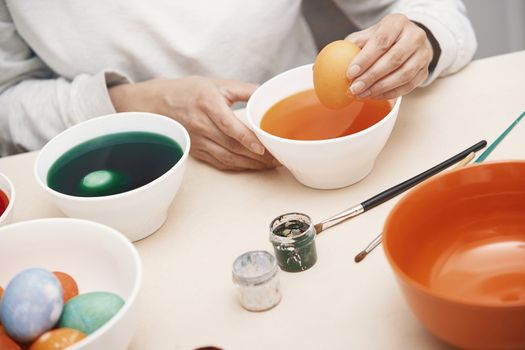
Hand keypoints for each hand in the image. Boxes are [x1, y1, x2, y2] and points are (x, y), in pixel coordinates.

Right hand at [109, 76, 277, 170]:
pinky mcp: (197, 151)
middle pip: (232, 145)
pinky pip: (220, 162)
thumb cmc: (188, 91)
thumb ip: (244, 89)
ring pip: (227, 157)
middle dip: (257, 156)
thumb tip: (266, 93)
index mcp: (208, 104)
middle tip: (278, 159)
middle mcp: (201, 125)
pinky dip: (237, 166)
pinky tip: (251, 166)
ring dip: (250, 164)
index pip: (229, 125)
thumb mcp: (217, 83)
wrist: (157, 104)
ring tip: (270, 165)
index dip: (246, 138)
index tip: (262, 147)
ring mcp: (198, 141)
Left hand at [346, 14, 433, 99]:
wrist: (407, 41)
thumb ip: (353, 46)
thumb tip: (331, 64)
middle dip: (371, 77)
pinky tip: (374, 96)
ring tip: (362, 94)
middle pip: (394, 59)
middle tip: (355, 88)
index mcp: (397, 23)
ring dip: (380, 88)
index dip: (365, 59)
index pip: (382, 41)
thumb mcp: (368, 35)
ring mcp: (423, 54)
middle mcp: (415, 36)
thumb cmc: (383, 39)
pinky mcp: (424, 71)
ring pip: (403, 75)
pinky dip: (389, 94)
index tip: (350, 73)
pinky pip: (408, 86)